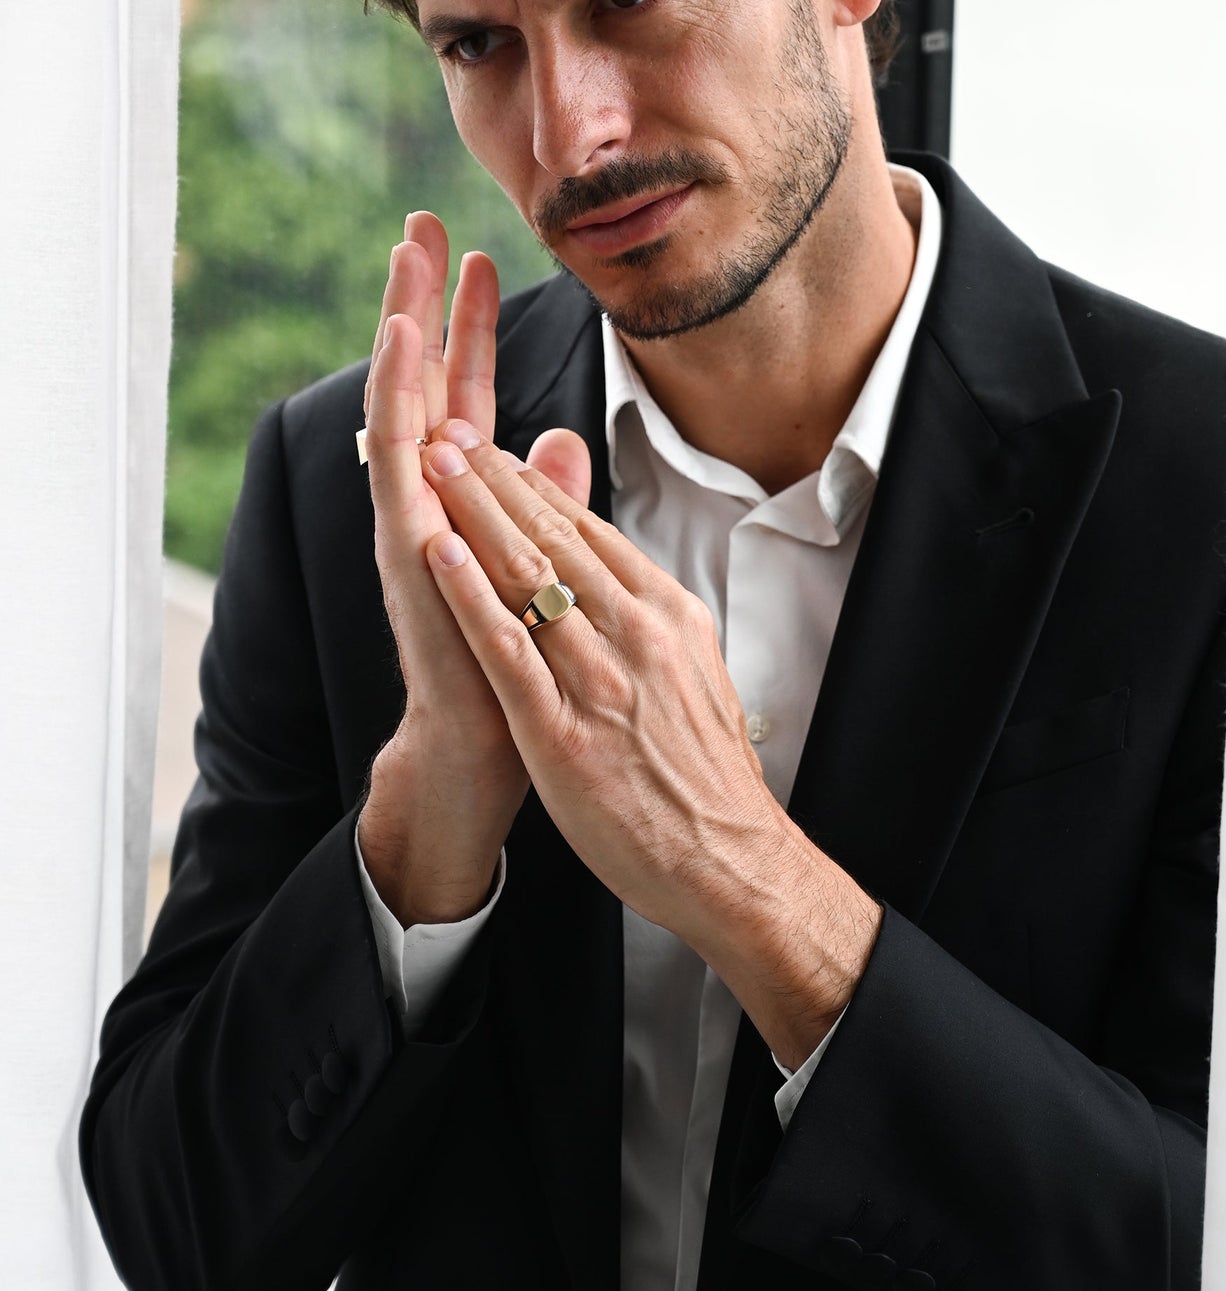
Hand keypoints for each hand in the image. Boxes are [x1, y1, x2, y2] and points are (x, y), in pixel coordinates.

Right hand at [358, 213, 590, 925]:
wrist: (484, 751)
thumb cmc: (515, 670)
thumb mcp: (540, 567)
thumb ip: (545, 500)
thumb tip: (561, 438)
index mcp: (470, 502)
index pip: (468, 394)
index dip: (472, 328)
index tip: (478, 255)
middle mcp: (433, 500)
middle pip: (427, 380)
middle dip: (425, 301)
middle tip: (422, 222)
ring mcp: (414, 519)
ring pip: (404, 401)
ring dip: (403, 327)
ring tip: (406, 255)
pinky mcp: (408, 545)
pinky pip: (398, 455)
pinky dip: (398, 393)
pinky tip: (402, 340)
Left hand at [416, 430, 882, 1065]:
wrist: (728, 858)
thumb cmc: (703, 774)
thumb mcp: (692, 666)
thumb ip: (649, 610)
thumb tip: (616, 564)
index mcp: (666, 615)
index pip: (590, 533)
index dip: (534, 485)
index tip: (491, 447)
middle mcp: (635, 635)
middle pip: (554, 539)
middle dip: (495, 479)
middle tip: (449, 432)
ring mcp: (599, 681)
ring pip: (528, 578)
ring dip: (475, 514)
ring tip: (432, 464)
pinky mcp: (562, 733)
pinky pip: (509, 651)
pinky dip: (471, 596)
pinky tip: (441, 554)